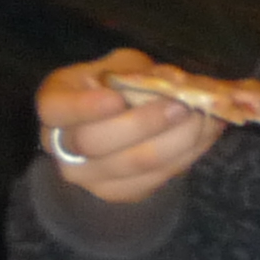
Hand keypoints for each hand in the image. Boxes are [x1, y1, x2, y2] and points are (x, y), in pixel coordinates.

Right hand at [37, 49, 216, 204]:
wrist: (114, 128)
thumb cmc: (113, 87)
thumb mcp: (119, 66)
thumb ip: (140, 71)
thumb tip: (176, 83)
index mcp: (54, 104)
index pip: (56, 109)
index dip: (83, 107)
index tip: (116, 99)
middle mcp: (62, 145)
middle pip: (94, 142)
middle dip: (143, 124)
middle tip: (181, 106)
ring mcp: (88, 176)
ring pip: (132, 165)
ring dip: (176, 142)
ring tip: (204, 120)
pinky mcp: (118, 193)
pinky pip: (154, 179)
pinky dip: (185, 157)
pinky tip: (204, 137)